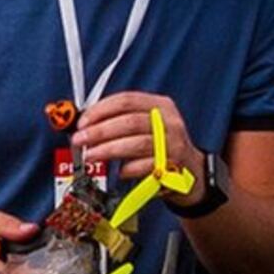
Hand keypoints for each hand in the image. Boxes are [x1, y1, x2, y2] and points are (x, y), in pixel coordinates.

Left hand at [76, 91, 200, 190]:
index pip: (126, 100)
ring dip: (108, 150)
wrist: (192, 172)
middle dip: (100, 131)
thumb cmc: (162, 145)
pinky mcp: (173, 167)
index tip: (82, 122)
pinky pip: (145, 167)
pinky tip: (118, 171)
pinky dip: (128, 169)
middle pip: (129, 122)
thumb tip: (84, 123)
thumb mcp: (147, 124)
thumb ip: (120, 119)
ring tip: (91, 155)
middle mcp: (169, 122)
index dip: (100, 110)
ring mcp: (173, 145)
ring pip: (136, 144)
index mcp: (160, 105)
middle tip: (80, 140)